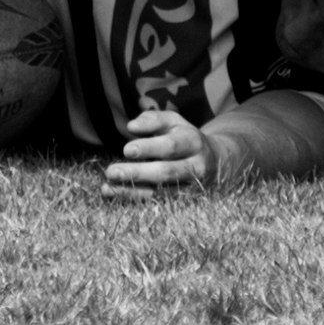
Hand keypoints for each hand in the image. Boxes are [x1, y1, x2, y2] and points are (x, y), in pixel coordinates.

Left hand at [101, 106, 226, 192]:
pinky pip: (157, 204)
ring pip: (161, 193)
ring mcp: (190, 189)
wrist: (216, 162)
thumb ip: (153, 120)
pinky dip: (134, 199)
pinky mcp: (183, 203)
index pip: (171, 146)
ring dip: (132, 191)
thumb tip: (132, 127)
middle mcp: (195, 167)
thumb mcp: (174, 122)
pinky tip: (113, 193)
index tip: (126, 150)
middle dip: (138, 173)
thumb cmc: (184, 138)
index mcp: (193, 142)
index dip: (150, 148)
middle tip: (111, 171)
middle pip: (166, 172)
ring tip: (107, 187)